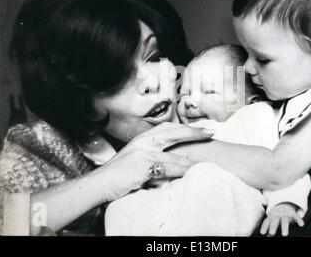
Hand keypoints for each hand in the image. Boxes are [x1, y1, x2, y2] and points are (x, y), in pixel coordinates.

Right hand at [94, 122, 213, 201]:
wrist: (99, 183)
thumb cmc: (118, 174)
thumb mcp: (135, 157)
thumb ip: (151, 154)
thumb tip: (171, 157)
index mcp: (142, 138)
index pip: (168, 127)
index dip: (185, 127)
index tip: (200, 128)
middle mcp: (144, 141)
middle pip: (174, 132)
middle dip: (194, 132)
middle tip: (211, 132)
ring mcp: (144, 152)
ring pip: (175, 154)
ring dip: (192, 159)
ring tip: (207, 160)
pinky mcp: (143, 165)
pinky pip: (169, 168)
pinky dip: (182, 171)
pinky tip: (191, 173)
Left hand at [260, 203, 303, 236]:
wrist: (284, 203)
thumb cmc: (276, 216)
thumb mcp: (272, 220)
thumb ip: (269, 227)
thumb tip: (266, 236)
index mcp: (271, 218)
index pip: (267, 222)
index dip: (264, 227)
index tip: (262, 233)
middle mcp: (278, 216)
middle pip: (275, 221)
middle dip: (273, 227)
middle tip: (271, 233)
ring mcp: (285, 214)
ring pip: (285, 220)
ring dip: (284, 227)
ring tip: (284, 235)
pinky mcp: (293, 213)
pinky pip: (296, 216)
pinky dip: (299, 220)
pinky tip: (301, 225)